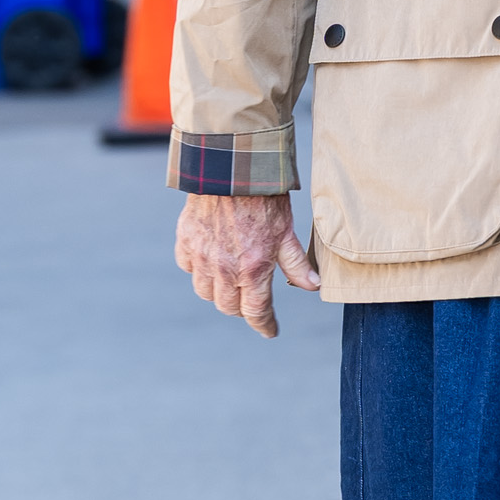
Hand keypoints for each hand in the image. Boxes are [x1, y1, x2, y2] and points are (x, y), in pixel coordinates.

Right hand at [174, 192, 319, 339]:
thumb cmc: (264, 199)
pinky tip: (210, 261)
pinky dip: (198, 270)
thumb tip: (313, 286)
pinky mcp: (186, 241)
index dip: (264, 325)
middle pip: (229, 307)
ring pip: (206, 292)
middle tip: (252, 301)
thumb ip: (296, 264)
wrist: (231, 169)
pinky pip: (188, 268)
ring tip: (231, 281)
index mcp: (253, 269)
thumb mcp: (287, 232)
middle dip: (242, 309)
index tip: (269, 330)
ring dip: (219, 292)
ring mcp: (202, 257)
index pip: (256, 312)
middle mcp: (225, 269)